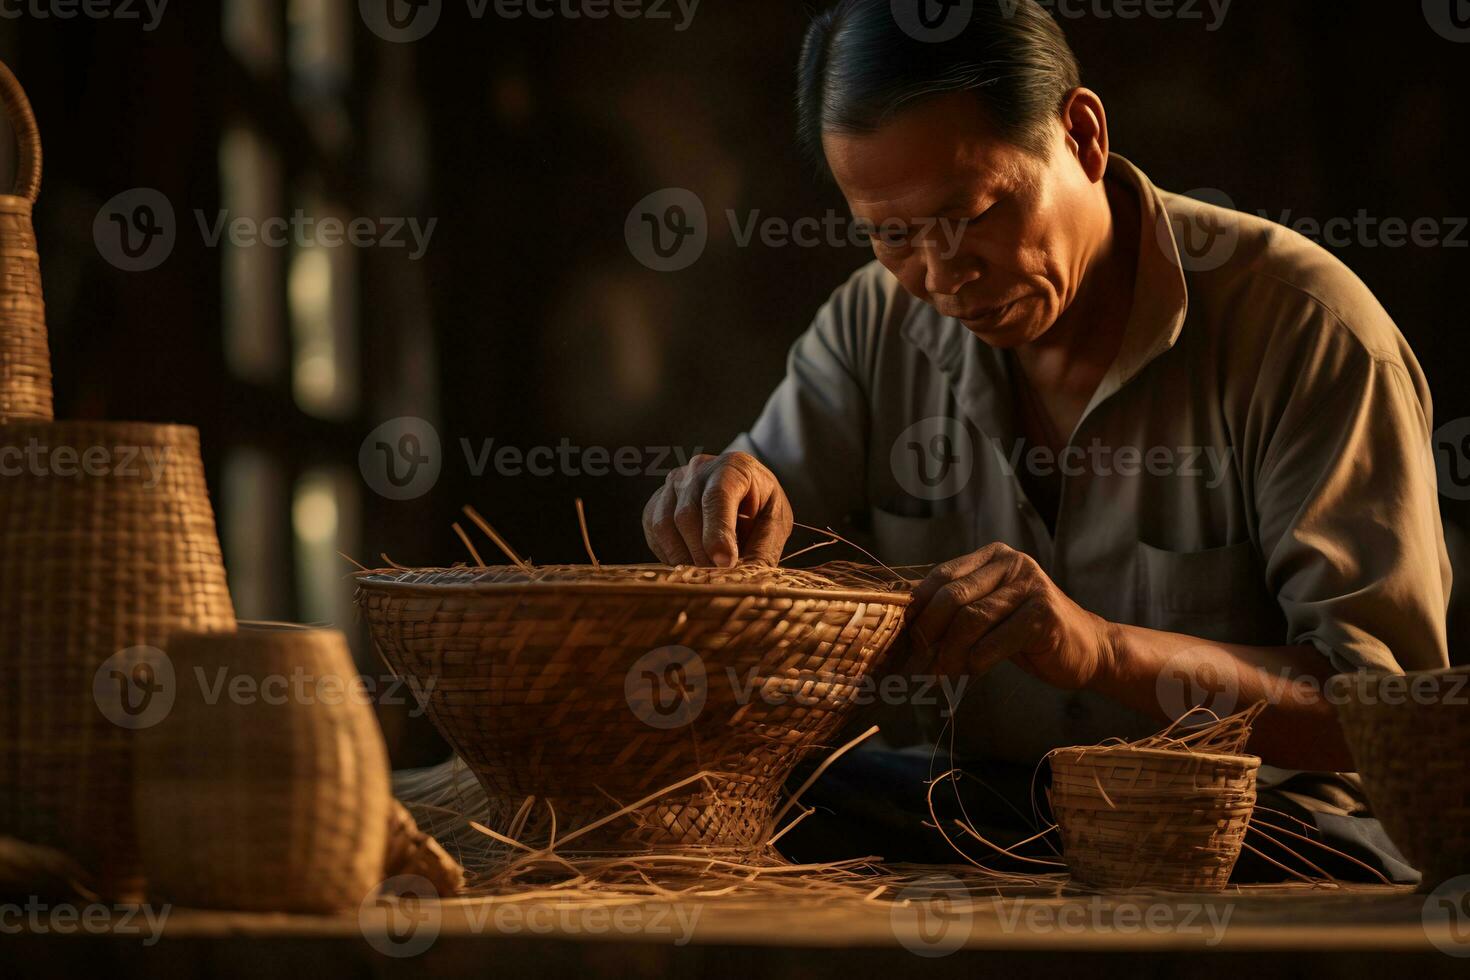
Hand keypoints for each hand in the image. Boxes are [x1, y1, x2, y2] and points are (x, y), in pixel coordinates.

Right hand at [642, 452, 792, 566]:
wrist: (743, 492)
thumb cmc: (760, 507)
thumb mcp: (775, 523)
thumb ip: (763, 547)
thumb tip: (747, 575)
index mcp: (733, 467)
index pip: (718, 496)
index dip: (718, 531)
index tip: (724, 561)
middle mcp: (698, 470)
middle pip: (686, 514)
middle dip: (701, 552)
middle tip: (716, 576)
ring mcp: (672, 484)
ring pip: (664, 524)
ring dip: (682, 556)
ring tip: (703, 573)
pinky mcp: (656, 504)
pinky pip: (653, 532)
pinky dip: (669, 554)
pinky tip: (688, 561)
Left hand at [906, 543, 1116, 690]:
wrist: (1087, 649)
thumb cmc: (1027, 634)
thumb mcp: (988, 614)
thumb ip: (955, 610)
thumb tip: (904, 625)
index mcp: (992, 557)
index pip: (940, 577)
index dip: (917, 609)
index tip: (902, 639)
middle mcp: (1011, 563)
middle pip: (951, 597)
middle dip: (929, 633)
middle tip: (918, 662)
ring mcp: (1030, 586)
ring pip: (970, 620)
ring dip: (950, 653)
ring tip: (943, 672)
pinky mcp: (1044, 613)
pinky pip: (995, 641)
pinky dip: (977, 661)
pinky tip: (974, 671)